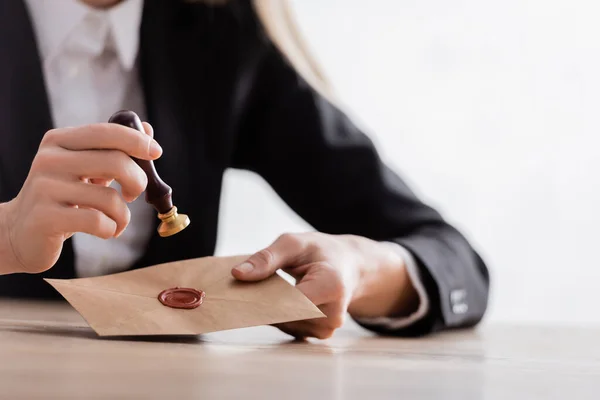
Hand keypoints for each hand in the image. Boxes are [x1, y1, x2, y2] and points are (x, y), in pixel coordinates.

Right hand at [0, 122, 160, 274]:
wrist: (18, 233)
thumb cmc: (62, 198)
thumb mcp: (85, 170)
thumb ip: (114, 150)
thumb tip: (147, 128)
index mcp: (59, 141)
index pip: (105, 132)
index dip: (136, 140)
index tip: (156, 152)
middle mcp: (49, 160)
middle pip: (115, 162)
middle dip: (137, 181)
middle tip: (135, 194)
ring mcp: (45, 188)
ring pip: (110, 198)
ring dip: (124, 215)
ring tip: (117, 221)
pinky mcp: (45, 218)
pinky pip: (97, 222)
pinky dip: (111, 229)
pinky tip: (106, 231)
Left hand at [232, 232, 418, 338]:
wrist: (349, 267)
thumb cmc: (321, 252)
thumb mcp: (295, 243)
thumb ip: (267, 258)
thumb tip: (238, 274)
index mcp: (332, 287)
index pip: (289, 302)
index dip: (262, 297)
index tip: (239, 289)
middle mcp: (333, 314)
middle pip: (285, 315)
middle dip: (262, 302)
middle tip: (244, 288)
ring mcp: (326, 329)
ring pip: (284, 324)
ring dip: (269, 309)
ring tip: (268, 288)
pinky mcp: (319, 335)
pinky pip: (289, 327)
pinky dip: (277, 315)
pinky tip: (276, 299)